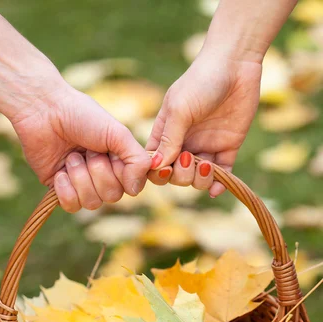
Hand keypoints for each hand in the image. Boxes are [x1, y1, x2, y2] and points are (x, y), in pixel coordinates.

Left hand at [11, 82, 150, 211]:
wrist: (43, 110)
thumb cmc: (81, 115)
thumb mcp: (118, 133)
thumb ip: (137, 160)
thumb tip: (136, 191)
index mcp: (119, 162)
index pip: (132, 186)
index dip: (122, 173)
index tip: (110, 153)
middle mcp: (103, 176)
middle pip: (111, 196)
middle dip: (98, 171)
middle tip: (87, 150)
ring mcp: (81, 184)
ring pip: (92, 203)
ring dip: (80, 177)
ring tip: (71, 156)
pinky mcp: (60, 190)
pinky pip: (72, 206)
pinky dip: (65, 190)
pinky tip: (59, 172)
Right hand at [146, 49, 261, 195]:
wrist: (236, 63)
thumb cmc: (201, 81)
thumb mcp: (179, 110)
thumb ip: (168, 140)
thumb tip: (156, 167)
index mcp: (166, 133)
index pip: (155, 164)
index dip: (157, 173)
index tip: (165, 169)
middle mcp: (184, 143)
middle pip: (176, 176)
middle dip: (181, 175)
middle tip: (190, 157)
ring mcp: (206, 147)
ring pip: (198, 180)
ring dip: (200, 180)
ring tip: (207, 165)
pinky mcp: (228, 147)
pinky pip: (222, 175)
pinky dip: (219, 185)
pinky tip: (217, 187)